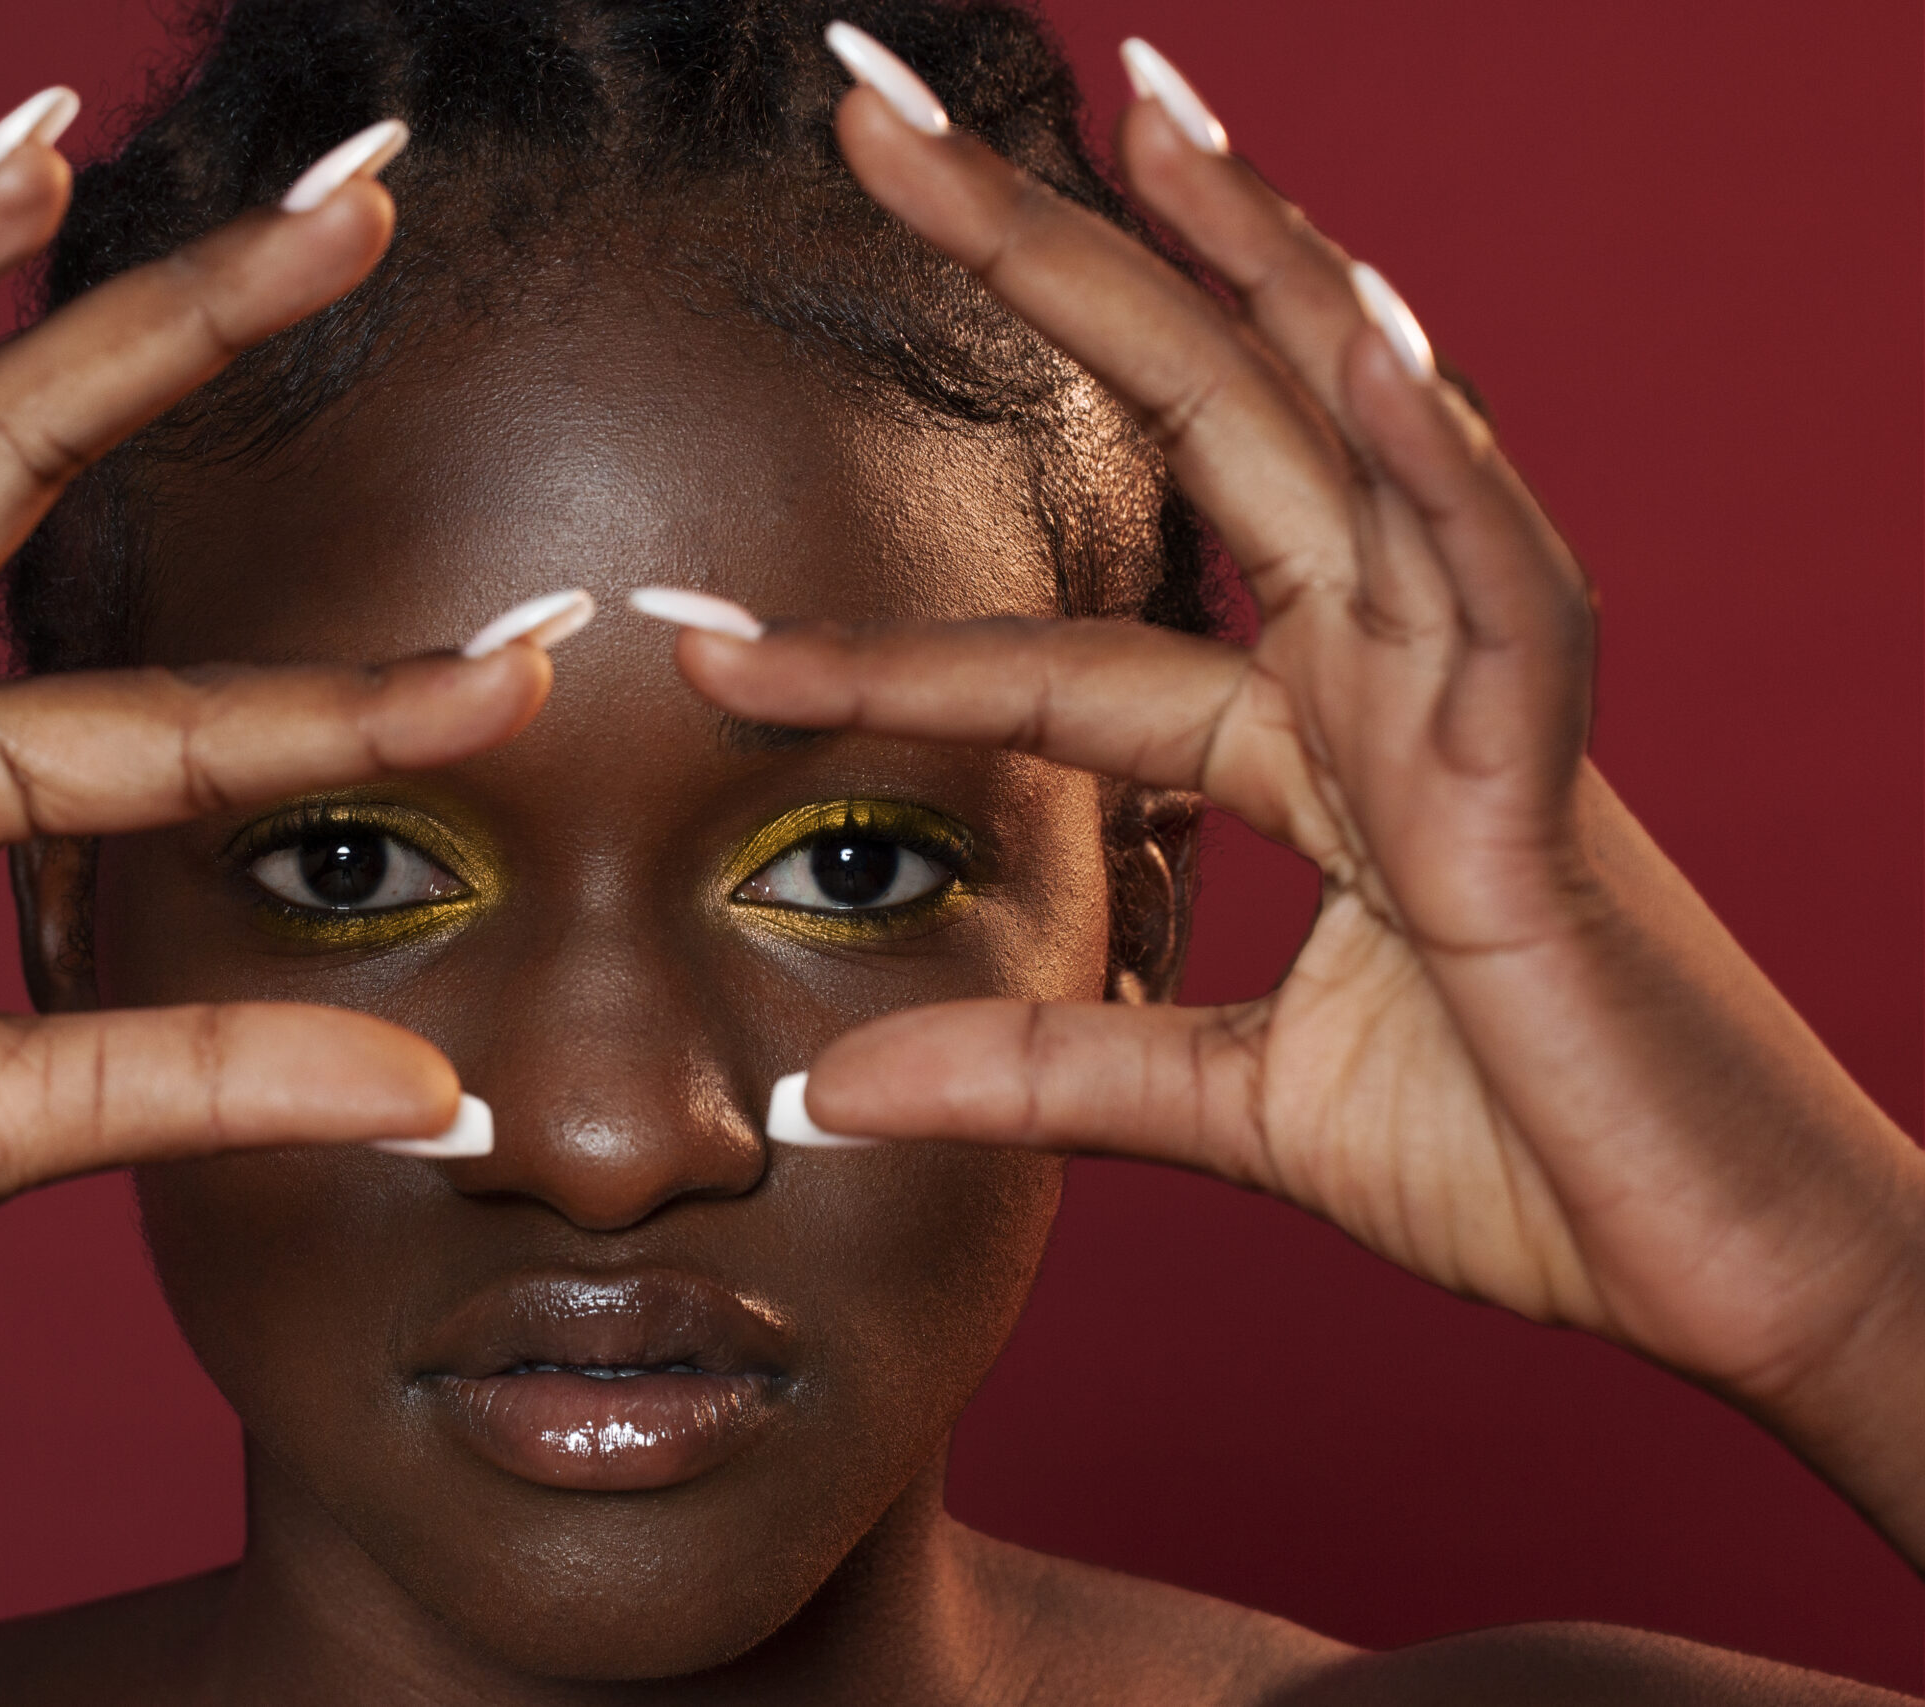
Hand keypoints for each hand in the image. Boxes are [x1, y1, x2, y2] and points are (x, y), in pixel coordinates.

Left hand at [671, 54, 1924, 1558]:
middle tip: (884, 125)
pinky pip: (1505, 592)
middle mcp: (1391, 682)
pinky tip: (1358, 340)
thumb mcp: (1240, 1113)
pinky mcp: (1563, 786)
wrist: (1736, 1274)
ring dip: (1254, 266)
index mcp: (1319, 753)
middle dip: (1052, 267)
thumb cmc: (1537, 1168)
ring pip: (1359, 438)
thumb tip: (840, 1095)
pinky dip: (1441, 464)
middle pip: (1206, 429)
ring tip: (1139, 115)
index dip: (873, 654)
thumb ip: (1053, 1075)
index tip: (706, 647)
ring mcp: (1481, 706)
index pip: (1057, 665)